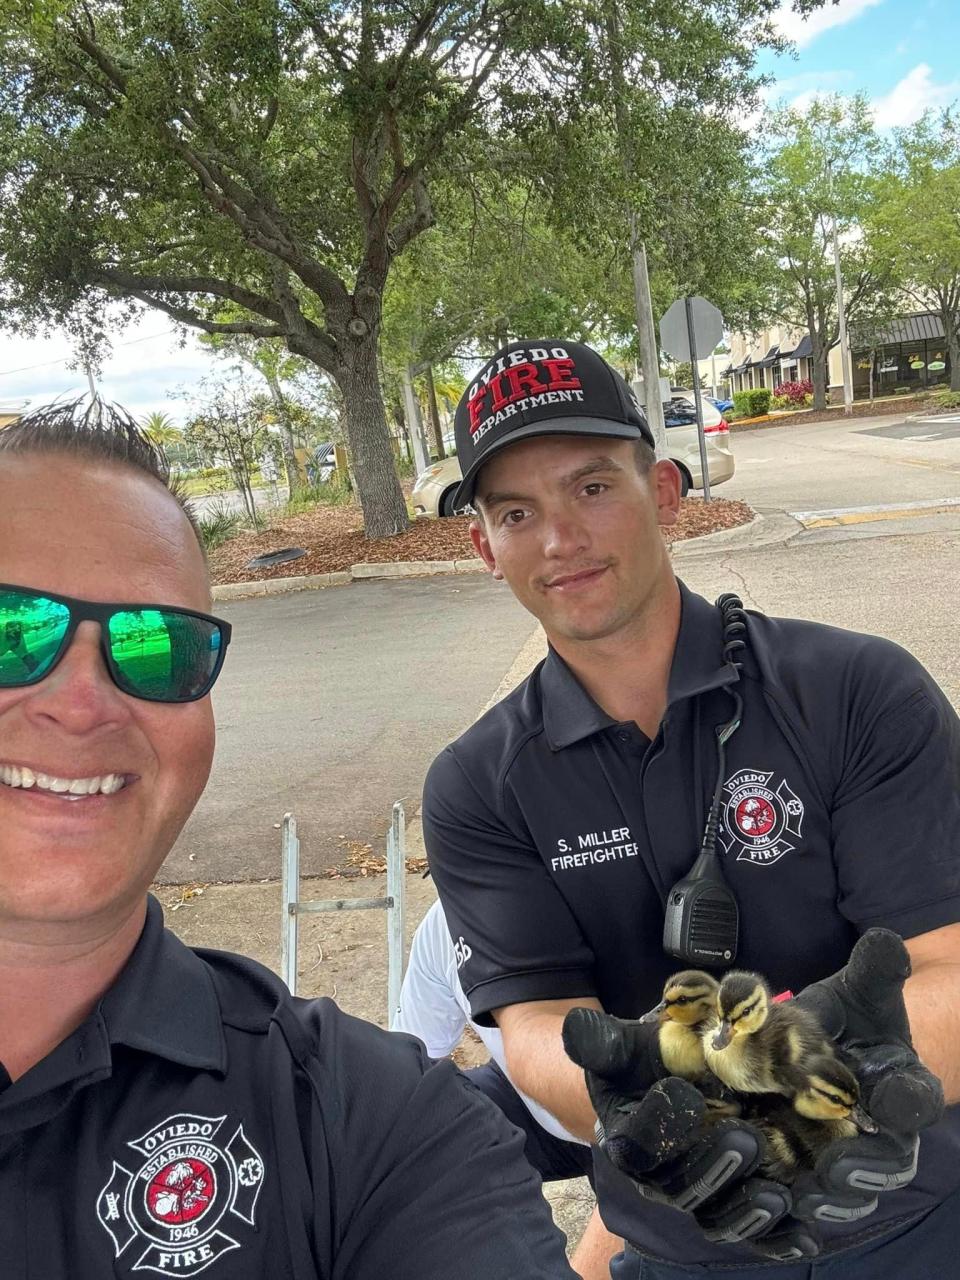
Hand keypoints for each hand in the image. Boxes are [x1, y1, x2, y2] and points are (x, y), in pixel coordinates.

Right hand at [562, 1009, 811, 1256]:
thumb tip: (575, 1024)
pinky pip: (756, 1235)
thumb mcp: (624, 1048)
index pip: (638, 1139)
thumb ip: (603, 1040)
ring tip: (776, 1194)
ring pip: (721, 1214)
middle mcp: (661, 1178)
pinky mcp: (736, 1213)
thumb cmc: (645, 1067)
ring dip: (747, 1209)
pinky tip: (804, 1234)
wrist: (667, 1091)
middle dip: (715, 1166)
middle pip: (684, 1185)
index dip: (659, 1120)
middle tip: (746, 1139)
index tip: (683, 1091)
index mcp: (629, 1139)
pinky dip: (779, 1238)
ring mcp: (701, 1200)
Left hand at [788, 928, 943, 1222]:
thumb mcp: (863, 990)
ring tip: (804, 1194)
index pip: (915, 1096)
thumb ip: (875, 970)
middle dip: (865, 1166)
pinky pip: (813, 1196)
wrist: (839, 1045)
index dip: (906, 1098)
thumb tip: (885, 942)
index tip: (891, 1096)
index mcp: (905, 1084)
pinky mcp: (817, 1169)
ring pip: (850, 1187)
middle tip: (838, 1165)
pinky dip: (797, 1203)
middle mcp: (885, 1129)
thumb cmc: (856, 1018)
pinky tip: (776, 1203)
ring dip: (828, 1193)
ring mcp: (855, 1155)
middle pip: (887, 1160)